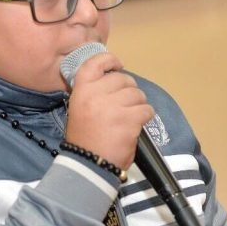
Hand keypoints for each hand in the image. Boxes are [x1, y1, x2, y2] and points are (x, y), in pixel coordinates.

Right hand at [63, 52, 153, 169]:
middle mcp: (96, 95)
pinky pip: (146, 110)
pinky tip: (136, 125)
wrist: (89, 165)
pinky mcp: (129, 120)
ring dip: (138, 104)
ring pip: (137, 94)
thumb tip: (115, 77)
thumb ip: (93, 93)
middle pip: (123, 79)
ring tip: (130, 117)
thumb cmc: (85, 139)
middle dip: (129, 90)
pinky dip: (145, 116)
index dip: (109, 60)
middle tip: (125, 105)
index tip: (118, 65)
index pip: (95, 63)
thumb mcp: (79, 109)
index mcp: (81, 91)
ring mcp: (113, 107)